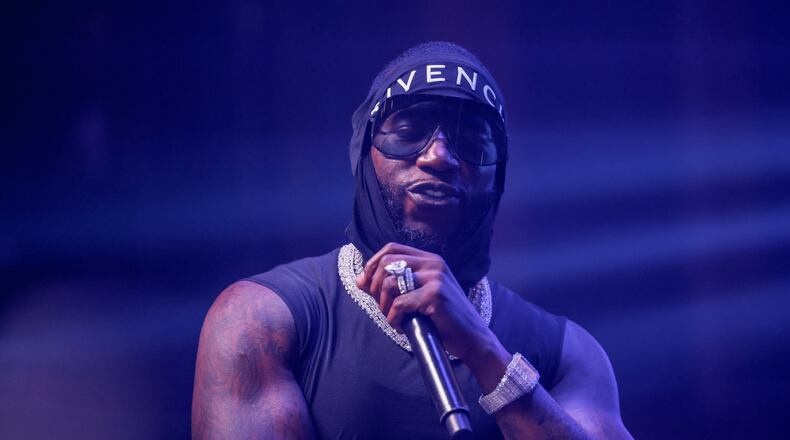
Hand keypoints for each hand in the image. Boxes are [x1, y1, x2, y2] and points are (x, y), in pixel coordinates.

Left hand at [355, 242, 494, 359]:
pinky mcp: (435, 296)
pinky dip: (394, 319)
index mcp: (429, 259)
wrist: (472, 337)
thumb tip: (359, 281)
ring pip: (389, 283)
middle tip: (381, 306)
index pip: (391, 249)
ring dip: (383, 305)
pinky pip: (399, 304)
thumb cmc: (443, 318)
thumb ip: (392, 285)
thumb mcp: (418, 295)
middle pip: (387, 263)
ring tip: (392, 318)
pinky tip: (401, 327)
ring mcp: (435, 278)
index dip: (373, 264)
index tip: (366, 284)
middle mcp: (433, 263)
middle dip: (374, 286)